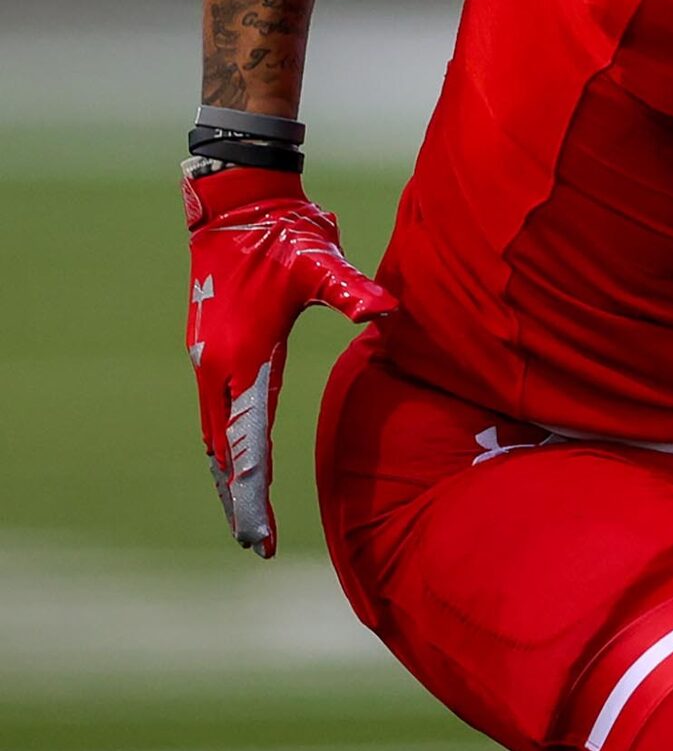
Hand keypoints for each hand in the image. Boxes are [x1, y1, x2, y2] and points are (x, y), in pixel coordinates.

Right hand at [184, 165, 395, 556]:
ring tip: (246, 519)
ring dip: (230, 477)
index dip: (254, 497)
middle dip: (238, 500)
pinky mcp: (212, 352)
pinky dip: (228, 448)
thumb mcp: (319, 262)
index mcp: (238, 361)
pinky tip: (238, 466)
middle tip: (257, 544)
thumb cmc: (283, 236)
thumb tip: (386, 311)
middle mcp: (214, 370)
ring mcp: (208, 362)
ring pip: (216, 437)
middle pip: (225, 454)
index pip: (246, 448)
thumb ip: (350, 291)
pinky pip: (218, 415)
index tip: (262, 538)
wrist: (239, 206)